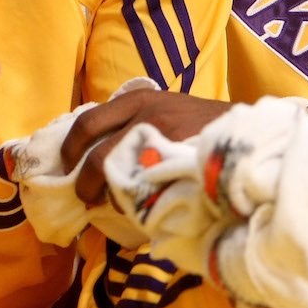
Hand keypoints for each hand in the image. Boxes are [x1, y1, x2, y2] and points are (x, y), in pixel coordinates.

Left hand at [59, 89, 231, 203]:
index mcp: (138, 100)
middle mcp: (147, 116)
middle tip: (84, 196)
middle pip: (97, 155)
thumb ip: (134, 121)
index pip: (87, 123)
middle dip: (84, 182)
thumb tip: (95, 152)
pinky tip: (138, 208)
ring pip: (118, 176)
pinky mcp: (180, 162)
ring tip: (109, 205)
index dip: (70, 149)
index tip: (66, 166)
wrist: (241, 129)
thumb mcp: (164, 107)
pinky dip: (136, 202)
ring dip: (108, 195)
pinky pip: (146, 189)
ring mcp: (164, 140)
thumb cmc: (199, 121)